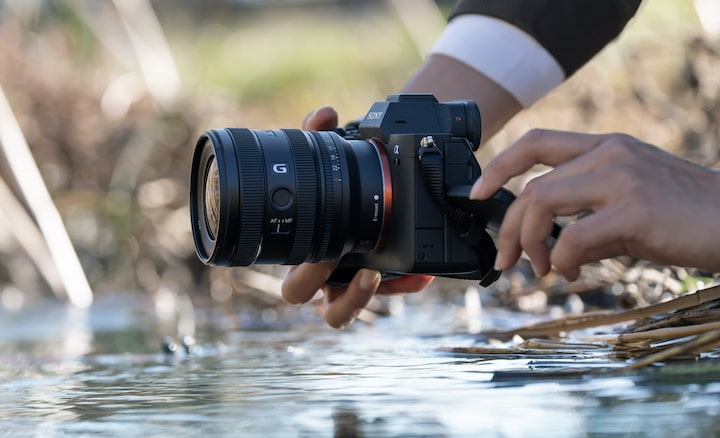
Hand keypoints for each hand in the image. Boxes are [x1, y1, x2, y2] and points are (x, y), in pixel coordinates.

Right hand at [281, 106, 433, 327]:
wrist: (369, 190)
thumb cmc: (340, 184)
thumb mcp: (331, 159)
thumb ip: (323, 136)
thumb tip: (324, 114)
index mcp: (303, 253)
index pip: (291, 281)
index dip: (302, 274)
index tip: (321, 253)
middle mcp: (322, 274)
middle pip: (304, 297)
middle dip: (317, 280)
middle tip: (337, 257)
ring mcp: (349, 281)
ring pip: (342, 311)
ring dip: (360, 296)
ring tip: (380, 274)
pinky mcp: (382, 281)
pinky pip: (392, 292)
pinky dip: (405, 284)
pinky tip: (422, 272)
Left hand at [470, 129, 719, 280]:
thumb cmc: (685, 216)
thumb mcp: (629, 204)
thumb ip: (585, 216)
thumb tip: (547, 248)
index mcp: (606, 147)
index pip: (536, 142)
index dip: (497, 165)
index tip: (476, 194)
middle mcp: (610, 154)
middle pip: (531, 186)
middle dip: (508, 228)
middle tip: (506, 259)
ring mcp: (622, 178)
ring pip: (540, 203)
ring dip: (528, 242)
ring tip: (539, 267)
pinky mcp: (634, 209)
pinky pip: (572, 236)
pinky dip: (561, 260)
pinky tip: (569, 272)